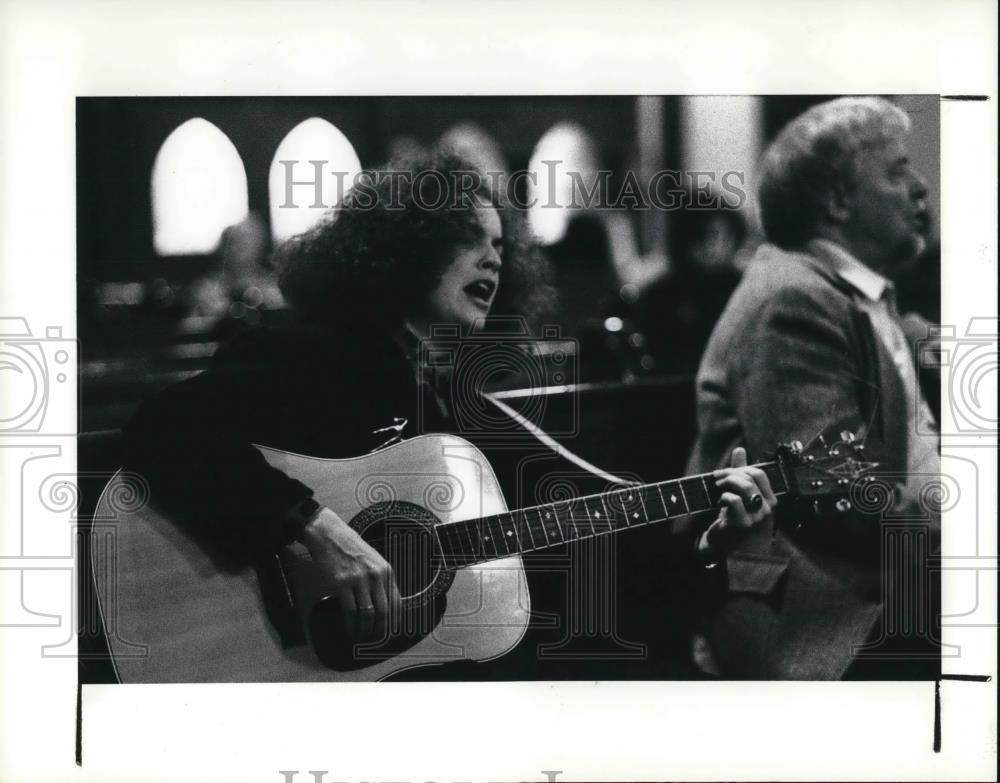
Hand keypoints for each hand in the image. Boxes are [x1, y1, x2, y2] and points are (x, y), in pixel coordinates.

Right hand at [295, 507, 401, 640]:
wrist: (330, 535)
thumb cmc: (351, 548)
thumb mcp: (374, 560)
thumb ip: (381, 580)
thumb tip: (385, 604)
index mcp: (387, 570)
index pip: (397, 603)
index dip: (394, 622)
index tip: (389, 632)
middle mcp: (376, 576)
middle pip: (383, 612)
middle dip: (379, 631)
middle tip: (374, 639)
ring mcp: (359, 580)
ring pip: (367, 614)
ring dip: (364, 630)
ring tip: (360, 636)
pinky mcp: (342, 583)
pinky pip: (350, 610)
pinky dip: (351, 624)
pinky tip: (349, 628)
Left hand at [697, 447, 777, 560]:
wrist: (728, 550)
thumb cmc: (736, 521)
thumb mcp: (741, 497)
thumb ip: (741, 474)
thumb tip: (740, 450)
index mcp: (769, 500)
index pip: (759, 473)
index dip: (740, 468)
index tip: (726, 472)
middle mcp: (766, 508)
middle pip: (750, 477)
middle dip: (730, 473)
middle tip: (717, 478)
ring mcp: (756, 517)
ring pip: (744, 486)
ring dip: (726, 482)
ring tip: (717, 488)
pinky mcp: (742, 524)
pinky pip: (734, 500)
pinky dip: (723, 496)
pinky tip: (719, 501)